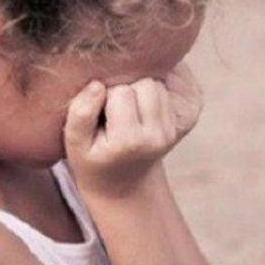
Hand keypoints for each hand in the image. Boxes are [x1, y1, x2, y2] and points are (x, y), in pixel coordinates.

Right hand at [64, 71, 201, 199]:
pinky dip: (159, 85)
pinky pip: (175, 82)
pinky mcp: (189, 116)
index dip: (105, 94)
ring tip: (129, 107)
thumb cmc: (94, 158)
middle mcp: (158, 136)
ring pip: (159, 82)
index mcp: (130, 142)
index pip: (121, 92)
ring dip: (142, 86)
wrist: (124, 182)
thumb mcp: (75, 142)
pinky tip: (144, 101)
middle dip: (127, 87)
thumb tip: (98, 85)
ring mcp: (175, 128)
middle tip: (115, 108)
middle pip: (145, 83)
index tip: (100, 111)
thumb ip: (80, 114)